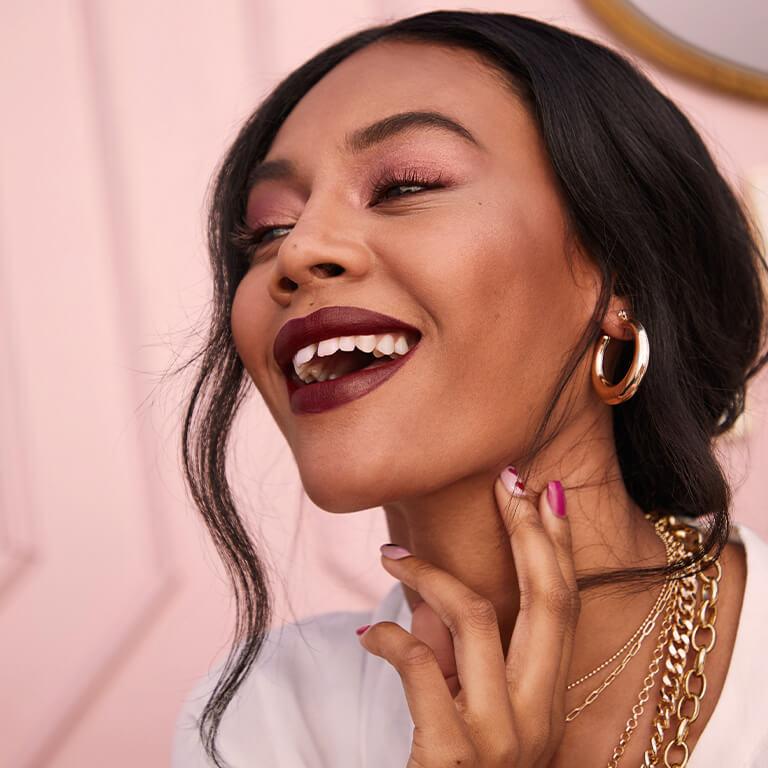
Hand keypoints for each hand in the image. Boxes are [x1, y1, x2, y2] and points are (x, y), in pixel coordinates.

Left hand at [357, 472, 579, 766]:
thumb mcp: (488, 720)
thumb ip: (482, 665)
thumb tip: (447, 596)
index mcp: (549, 703)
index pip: (566, 607)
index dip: (558, 544)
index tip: (542, 491)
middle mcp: (539, 718)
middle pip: (549, 601)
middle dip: (529, 531)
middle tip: (506, 480)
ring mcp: (501, 740)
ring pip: (480, 618)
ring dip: (431, 574)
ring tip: (391, 558)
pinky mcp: (452, 757)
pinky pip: (420, 667)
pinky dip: (390, 639)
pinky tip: (367, 634)